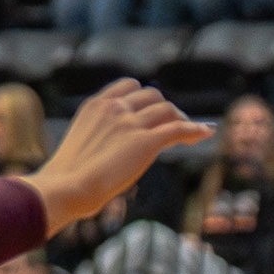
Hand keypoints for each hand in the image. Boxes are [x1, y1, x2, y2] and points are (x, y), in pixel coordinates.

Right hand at [20, 80, 212, 238]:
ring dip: (182, 119)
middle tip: (174, 126)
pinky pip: (178, 129)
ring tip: (191, 133)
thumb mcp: (82, 148)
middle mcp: (115, 108)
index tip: (153, 110)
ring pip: (168, 110)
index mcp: (96, 105)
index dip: (146, 98)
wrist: (67, 187)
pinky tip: (206, 133)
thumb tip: (109, 155)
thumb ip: (99, 140)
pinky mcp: (146, 141)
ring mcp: (131, 122)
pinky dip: (195, 129)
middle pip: (153, 96)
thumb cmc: (67, 180)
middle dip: (166, 109)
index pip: (129, 86)